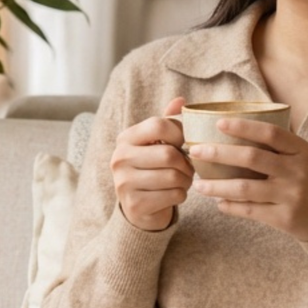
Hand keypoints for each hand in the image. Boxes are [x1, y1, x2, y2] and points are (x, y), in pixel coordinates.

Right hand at [111, 97, 193, 231]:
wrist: (138, 207)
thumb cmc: (152, 169)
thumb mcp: (156, 143)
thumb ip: (168, 121)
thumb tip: (180, 100)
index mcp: (126, 138)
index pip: (159, 125)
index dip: (180, 134)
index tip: (184, 144)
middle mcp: (120, 159)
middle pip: (169, 154)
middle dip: (186, 163)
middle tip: (188, 168)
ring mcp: (124, 183)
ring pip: (173, 177)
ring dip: (186, 180)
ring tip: (182, 180)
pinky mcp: (134, 204)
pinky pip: (173, 195)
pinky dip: (181, 195)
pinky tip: (174, 194)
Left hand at [189, 117, 307, 241]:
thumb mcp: (303, 156)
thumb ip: (278, 145)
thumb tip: (237, 126)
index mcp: (301, 150)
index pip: (270, 133)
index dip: (243, 126)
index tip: (218, 123)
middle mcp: (296, 171)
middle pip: (252, 158)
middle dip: (219, 153)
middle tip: (195, 151)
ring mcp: (291, 195)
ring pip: (245, 188)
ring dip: (217, 187)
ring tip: (198, 185)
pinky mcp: (284, 218)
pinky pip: (250, 211)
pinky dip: (230, 206)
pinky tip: (218, 203)